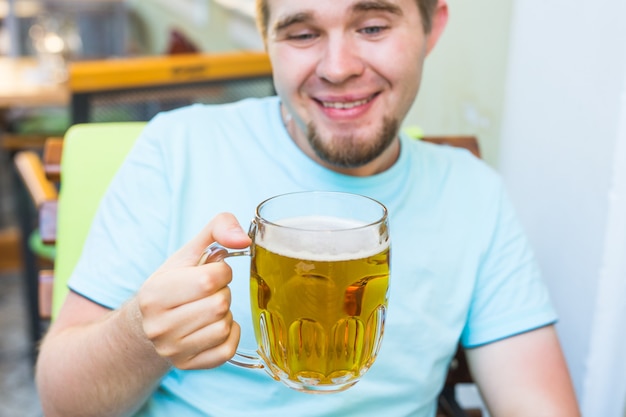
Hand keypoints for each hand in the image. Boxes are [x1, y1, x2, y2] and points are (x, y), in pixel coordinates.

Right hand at [136, 213, 251, 369]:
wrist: (148, 322)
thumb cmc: (174, 282)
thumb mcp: (190, 250)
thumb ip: (218, 228)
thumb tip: (244, 239)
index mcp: (155, 293)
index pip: (210, 279)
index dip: (222, 272)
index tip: (213, 272)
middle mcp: (159, 326)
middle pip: (219, 305)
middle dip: (223, 292)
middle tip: (210, 292)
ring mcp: (172, 349)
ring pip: (224, 326)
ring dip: (226, 313)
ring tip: (209, 307)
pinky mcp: (186, 365)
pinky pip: (227, 350)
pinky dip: (231, 334)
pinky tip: (216, 324)